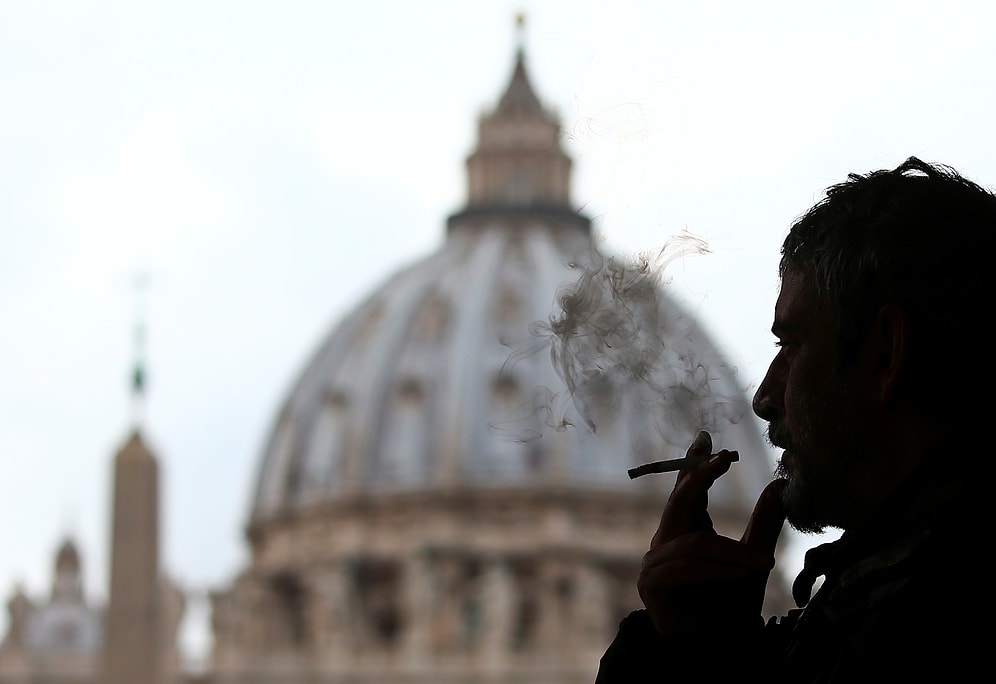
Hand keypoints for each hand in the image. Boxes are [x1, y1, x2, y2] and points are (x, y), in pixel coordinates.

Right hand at [637, 431, 786, 637]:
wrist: (717, 651)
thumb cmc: (731, 608)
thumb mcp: (754, 561)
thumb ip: (763, 525)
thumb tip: (778, 485)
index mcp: (685, 532)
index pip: (686, 491)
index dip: (694, 464)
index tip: (705, 437)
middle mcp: (666, 542)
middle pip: (679, 501)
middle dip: (700, 477)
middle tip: (723, 458)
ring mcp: (655, 563)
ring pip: (693, 541)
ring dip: (730, 552)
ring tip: (760, 564)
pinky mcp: (653, 584)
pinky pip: (686, 566)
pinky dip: (716, 570)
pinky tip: (739, 574)